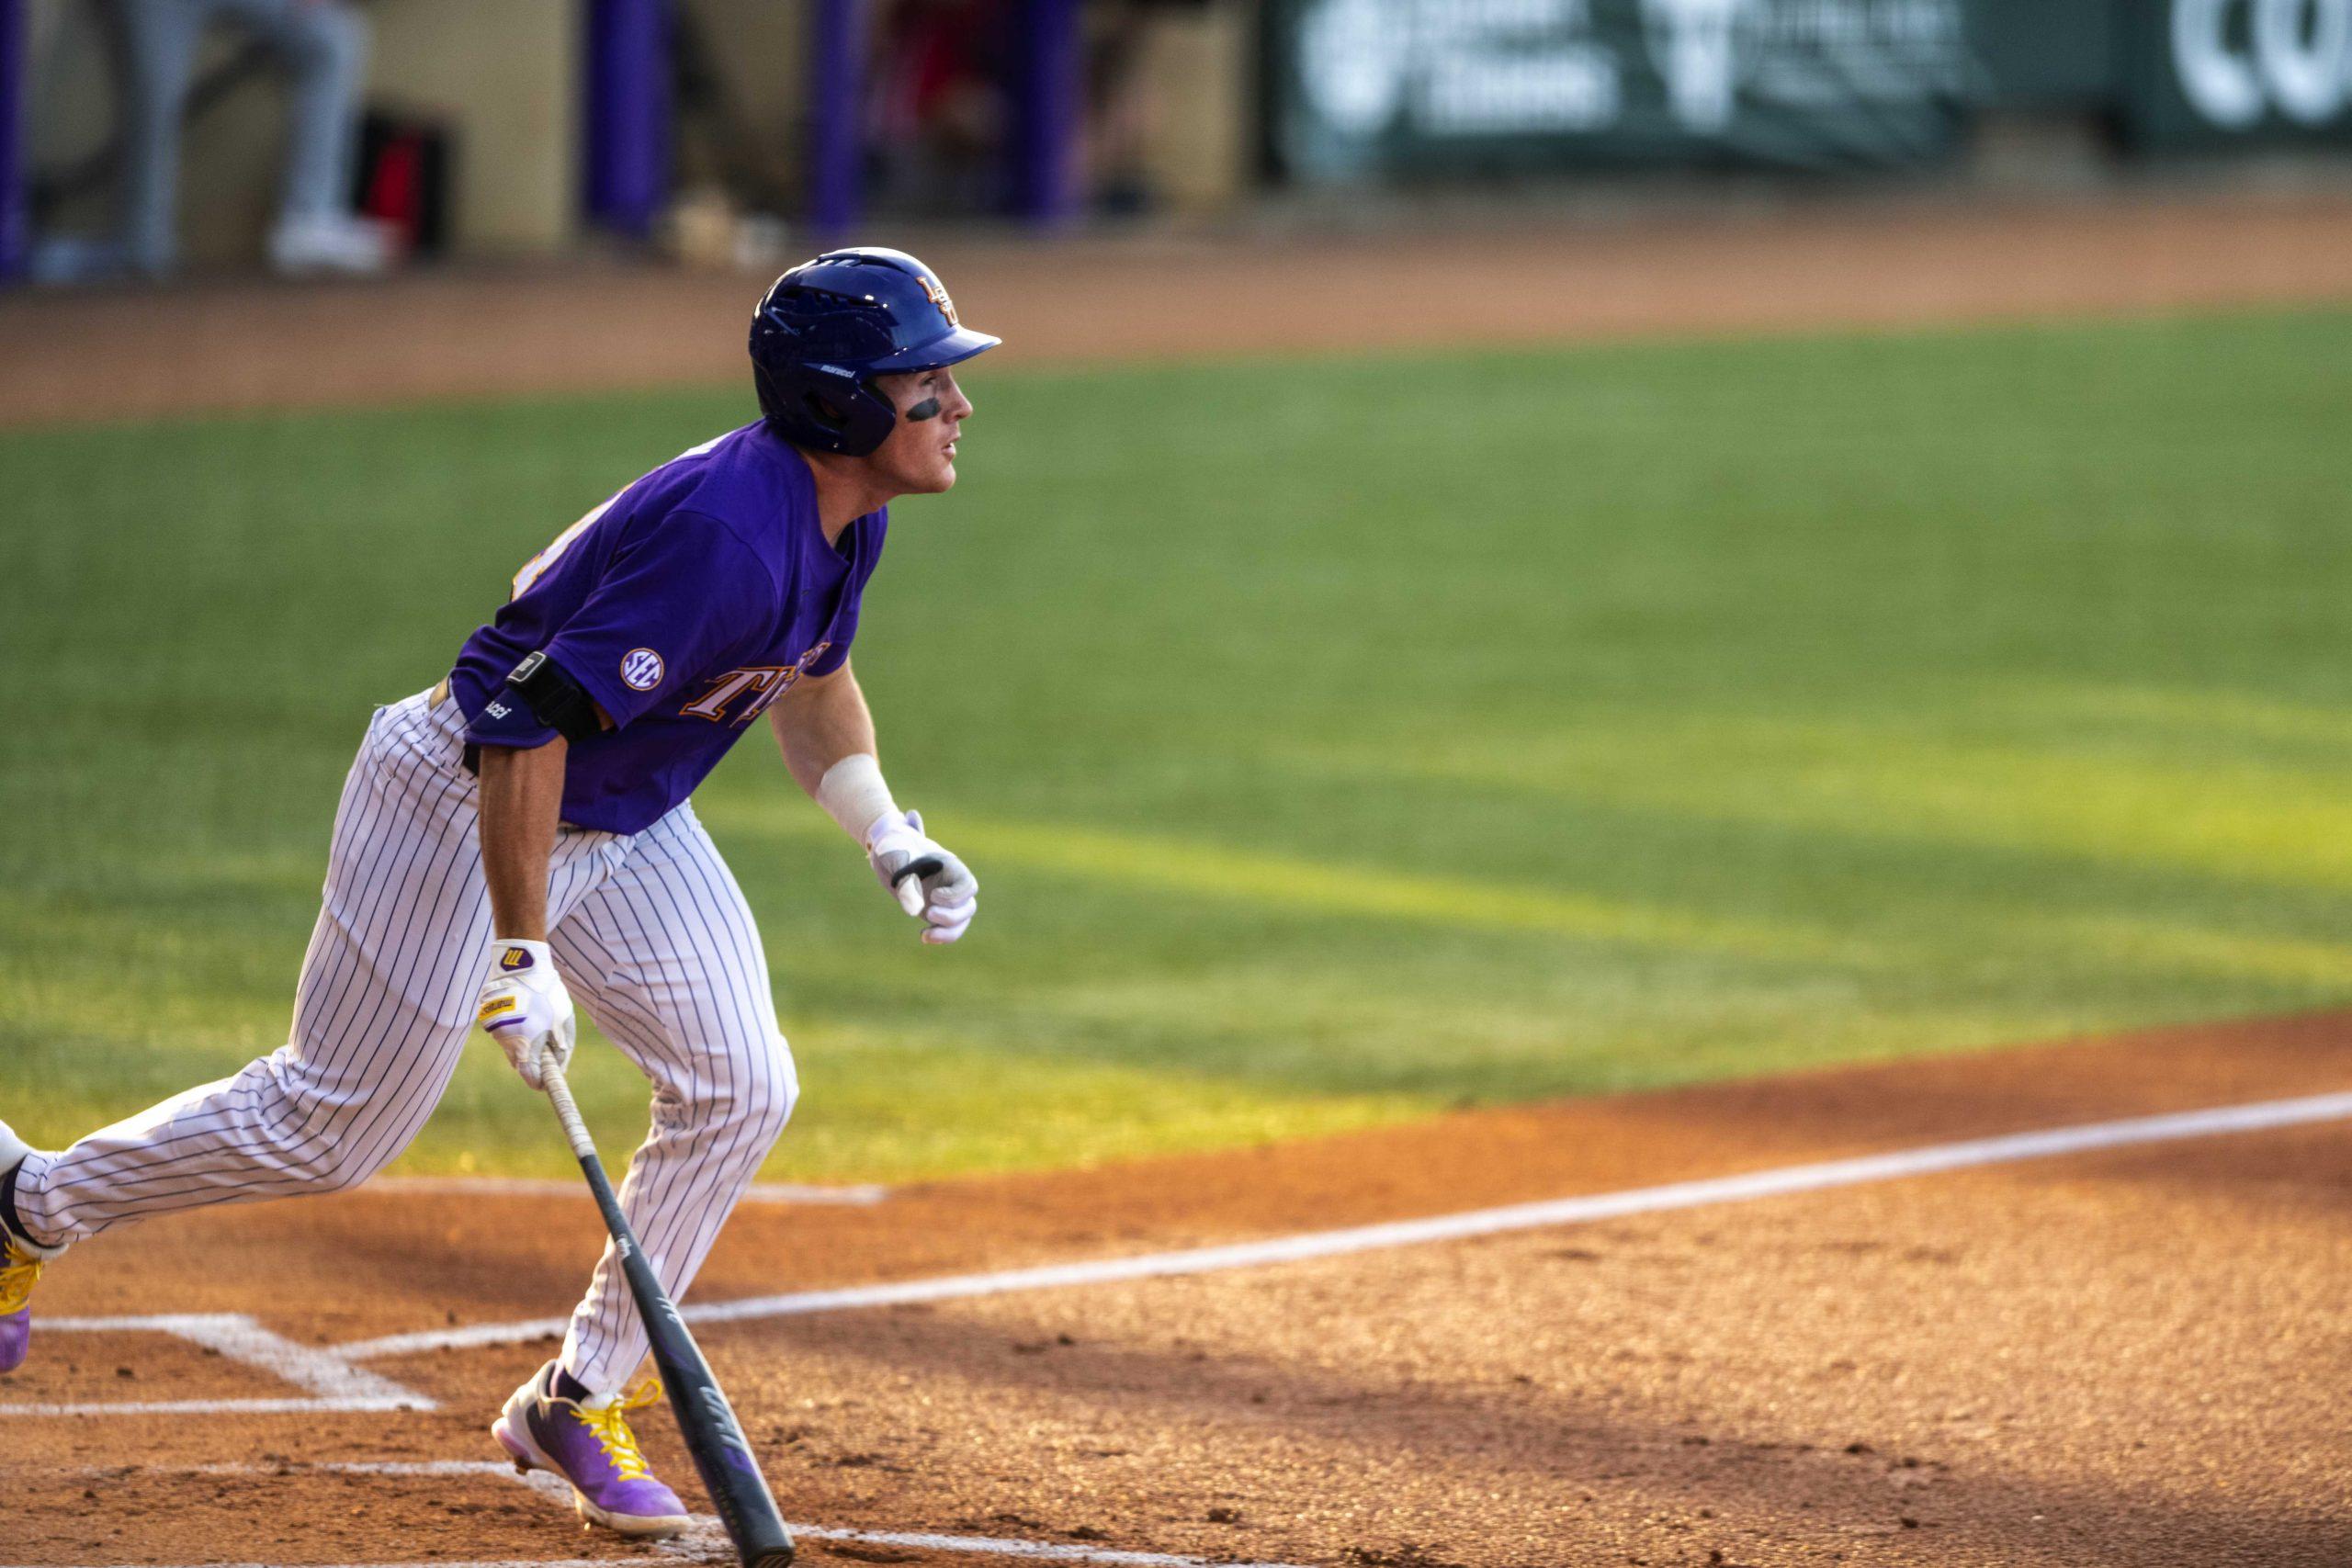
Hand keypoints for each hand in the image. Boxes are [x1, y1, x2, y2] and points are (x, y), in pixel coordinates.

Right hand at [476, 939, 576, 1087]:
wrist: (522, 967)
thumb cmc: (547, 994)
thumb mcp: (563, 1022)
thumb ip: (563, 1048)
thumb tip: (560, 1068)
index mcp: (525, 1043)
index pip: (530, 1076)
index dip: (541, 1081)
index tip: (549, 1083)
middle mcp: (506, 1041)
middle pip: (519, 1064)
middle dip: (533, 1062)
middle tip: (548, 1050)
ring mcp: (495, 1031)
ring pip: (512, 1049)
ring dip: (524, 1045)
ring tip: (537, 1024)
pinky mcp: (489, 1021)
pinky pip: (505, 1035)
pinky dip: (516, 1032)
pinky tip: (525, 1016)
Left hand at [866, 809, 977, 944]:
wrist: (886, 851)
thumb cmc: (893, 847)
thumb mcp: (895, 858)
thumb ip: (906, 882)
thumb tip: (914, 911)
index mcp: (949, 866)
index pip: (967, 886)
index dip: (955, 896)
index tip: (933, 896)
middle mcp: (950, 884)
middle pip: (968, 906)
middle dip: (951, 916)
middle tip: (928, 913)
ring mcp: (944, 899)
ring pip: (961, 921)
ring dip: (947, 932)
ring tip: (925, 936)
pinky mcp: (934, 910)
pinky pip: (947, 928)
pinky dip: (939, 936)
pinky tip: (923, 936)